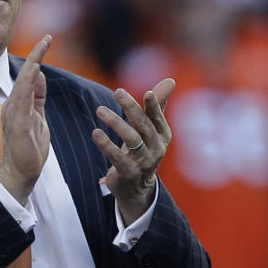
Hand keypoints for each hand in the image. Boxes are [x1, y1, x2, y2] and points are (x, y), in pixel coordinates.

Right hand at [0, 35, 51, 204]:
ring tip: (42, 47)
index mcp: (19, 103)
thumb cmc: (28, 148)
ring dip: (32, 65)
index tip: (47, 40)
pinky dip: (27, 84)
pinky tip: (35, 72)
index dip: (37, 58)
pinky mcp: (19, 124)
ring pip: (23, 83)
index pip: (28, 76)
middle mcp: (13, 105)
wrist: (21, 173)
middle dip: (36, 54)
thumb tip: (39, 74)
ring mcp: (14, 114)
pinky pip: (23, 100)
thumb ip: (37, 96)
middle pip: (25, 75)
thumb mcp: (37, 116)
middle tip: (47, 37)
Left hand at [92, 78, 174, 224]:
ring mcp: (143, 162)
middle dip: (131, 108)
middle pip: (144, 126)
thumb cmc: (143, 149)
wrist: (136, 187)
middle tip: (118, 91)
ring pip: (131, 140)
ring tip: (100, 109)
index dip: (154, 106)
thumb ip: (157, 105)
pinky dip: (106, 145)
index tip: (147, 92)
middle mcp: (155, 148)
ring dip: (116, 123)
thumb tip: (171, 80)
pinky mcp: (128, 173)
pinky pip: (117, 158)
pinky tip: (96, 132)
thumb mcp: (151, 128)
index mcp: (162, 136)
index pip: (157, 118)